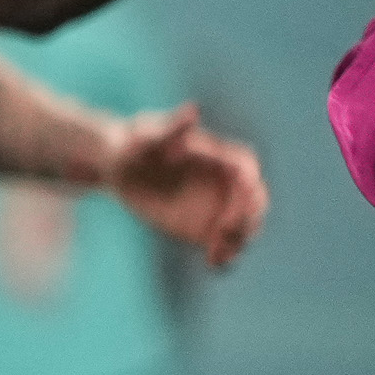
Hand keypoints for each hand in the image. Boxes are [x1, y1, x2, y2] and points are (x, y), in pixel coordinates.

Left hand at [104, 104, 266, 268]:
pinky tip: (215, 264)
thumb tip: (193, 110)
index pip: (246, 172)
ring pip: (243, 227)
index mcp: (220, 156)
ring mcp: (219, 206)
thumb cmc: (136, 143)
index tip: (237, 203)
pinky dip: (225, 255)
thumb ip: (173, 127)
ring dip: (237, 242)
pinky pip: (224, 244)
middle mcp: (226, 183)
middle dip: (247, 219)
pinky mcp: (205, 227)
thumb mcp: (149, 135)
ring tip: (218, 255)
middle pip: (253, 203)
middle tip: (225, 234)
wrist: (121, 166)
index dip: (248, 189)